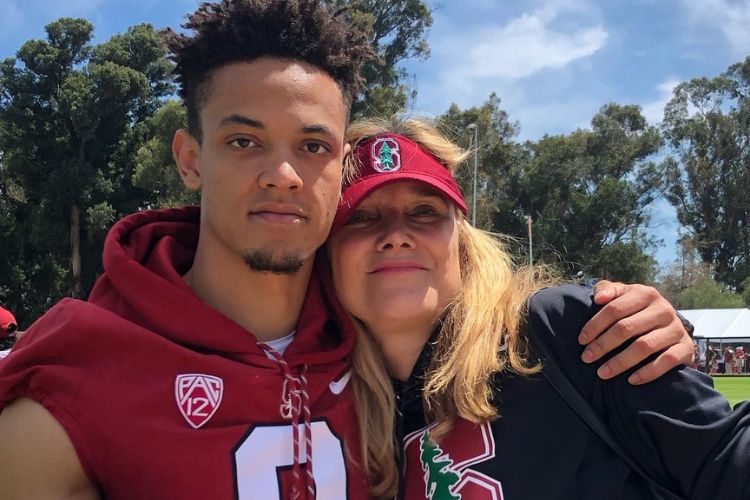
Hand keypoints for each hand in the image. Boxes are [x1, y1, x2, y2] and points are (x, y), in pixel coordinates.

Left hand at [578, 281, 692, 384]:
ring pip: (644, 346)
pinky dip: (648, 372)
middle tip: (586, 358)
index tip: (581, 340)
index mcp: (645, 293)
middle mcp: (663, 309)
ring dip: (620, 362)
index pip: (614, 309)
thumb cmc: (637, 310)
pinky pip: (667, 361)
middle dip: (603, 345)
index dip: (595, 325)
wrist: (670, 325)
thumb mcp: (624, 295)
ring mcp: (676, 329)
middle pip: (626, 328)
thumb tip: (598, 297)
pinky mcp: (686, 348)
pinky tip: (631, 381)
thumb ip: (608, 290)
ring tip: (602, 373)